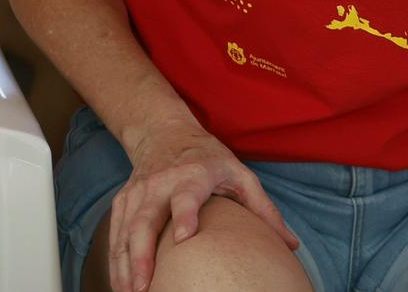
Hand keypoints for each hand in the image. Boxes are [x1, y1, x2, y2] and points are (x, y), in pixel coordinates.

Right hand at [107, 118, 297, 291]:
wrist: (163, 131)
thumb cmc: (207, 156)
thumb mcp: (239, 173)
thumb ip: (263, 208)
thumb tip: (291, 245)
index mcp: (193, 175)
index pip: (186, 195)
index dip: (184, 214)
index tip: (183, 238)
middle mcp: (160, 183)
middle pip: (145, 219)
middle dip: (142, 254)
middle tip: (144, 287)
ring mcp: (138, 193)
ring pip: (126, 230)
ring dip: (125, 264)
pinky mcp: (124, 201)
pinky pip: (116, 233)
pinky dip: (115, 260)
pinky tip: (121, 284)